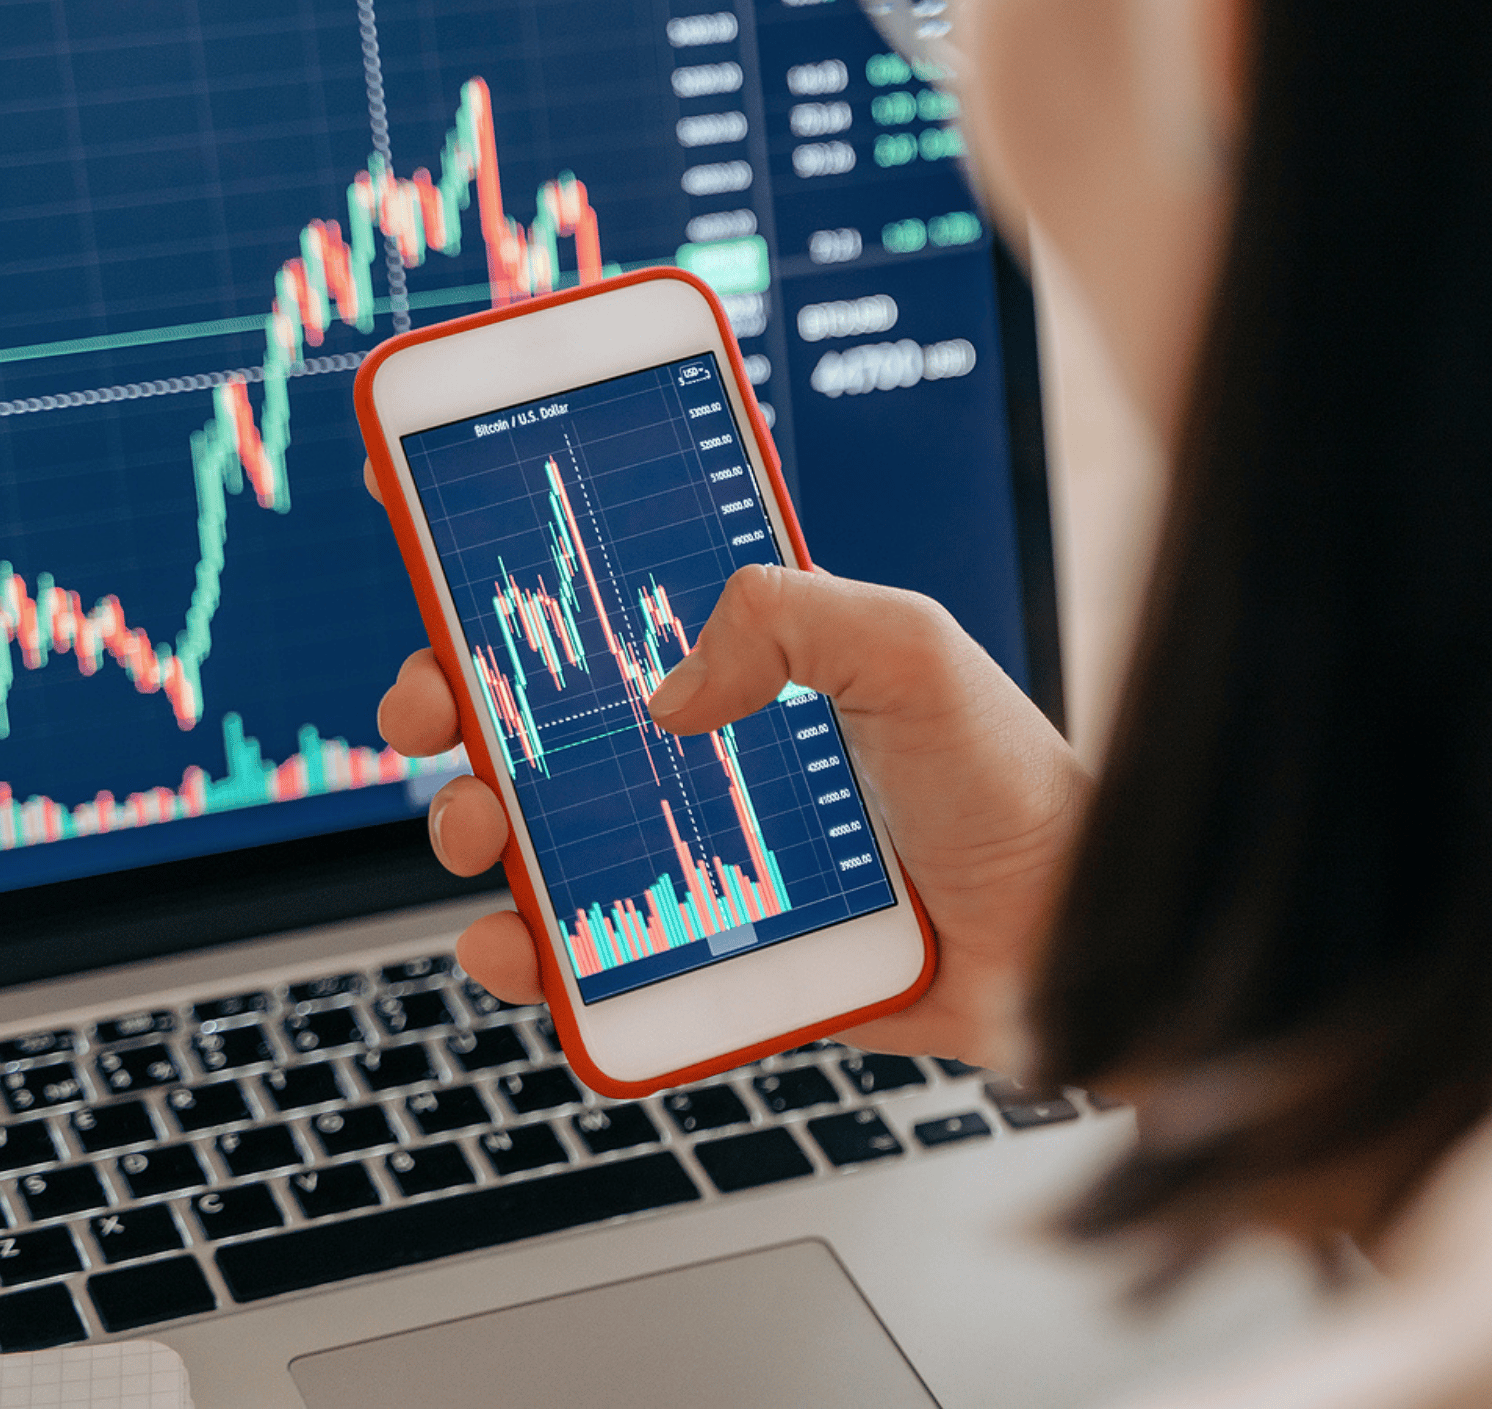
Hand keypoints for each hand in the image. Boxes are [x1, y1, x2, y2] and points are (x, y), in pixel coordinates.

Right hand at [367, 463, 1086, 1067]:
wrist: (1063, 941)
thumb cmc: (1010, 785)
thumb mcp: (909, 648)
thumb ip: (791, 615)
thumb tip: (664, 693)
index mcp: (753, 664)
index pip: (610, 599)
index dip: (513, 571)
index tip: (427, 532)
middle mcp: (710, 754)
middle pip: (544, 717)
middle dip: (457, 702)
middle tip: (430, 706)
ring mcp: (701, 853)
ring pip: (544, 834)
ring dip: (474, 822)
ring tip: (477, 826)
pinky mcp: (705, 954)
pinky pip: (588, 958)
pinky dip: (525, 951)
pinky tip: (507, 939)